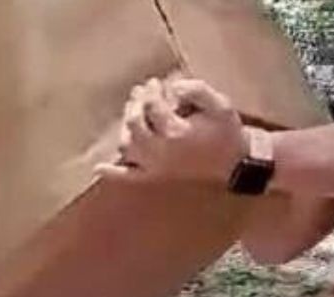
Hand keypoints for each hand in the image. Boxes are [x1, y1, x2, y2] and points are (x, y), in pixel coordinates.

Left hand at [97, 77, 249, 185]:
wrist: (234, 164)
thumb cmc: (227, 132)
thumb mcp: (221, 105)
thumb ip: (198, 91)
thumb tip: (174, 85)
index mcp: (176, 132)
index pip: (153, 107)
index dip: (151, 92)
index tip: (154, 82)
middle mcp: (159, 151)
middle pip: (135, 124)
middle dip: (136, 105)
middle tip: (140, 91)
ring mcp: (153, 166)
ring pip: (127, 145)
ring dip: (125, 126)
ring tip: (131, 111)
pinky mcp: (153, 177)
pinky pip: (128, 176)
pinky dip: (112, 172)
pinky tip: (98, 167)